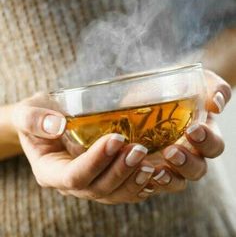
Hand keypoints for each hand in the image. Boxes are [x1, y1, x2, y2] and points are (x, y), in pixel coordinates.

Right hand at [10, 93, 157, 203]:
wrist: (45, 122)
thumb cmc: (37, 116)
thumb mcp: (27, 113)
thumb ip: (34, 119)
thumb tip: (57, 124)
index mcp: (50, 170)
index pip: (74, 175)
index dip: (95, 161)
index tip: (115, 138)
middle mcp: (70, 183)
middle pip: (97, 189)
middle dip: (120, 171)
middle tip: (139, 150)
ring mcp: (88, 183)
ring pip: (113, 194)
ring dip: (133, 180)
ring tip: (150, 163)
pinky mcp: (102, 178)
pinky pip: (121, 190)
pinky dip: (139, 185)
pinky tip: (154, 173)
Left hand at [144, 70, 231, 196]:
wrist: (158, 88)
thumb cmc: (183, 85)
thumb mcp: (201, 81)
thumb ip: (215, 89)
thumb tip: (216, 104)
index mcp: (205, 135)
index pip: (213, 146)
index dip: (207, 141)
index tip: (193, 129)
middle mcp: (190, 152)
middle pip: (197, 169)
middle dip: (186, 163)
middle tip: (170, 151)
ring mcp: (170, 162)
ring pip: (177, 181)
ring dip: (168, 179)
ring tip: (155, 171)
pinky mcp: (151, 165)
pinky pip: (152, 181)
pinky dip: (147, 181)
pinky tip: (137, 173)